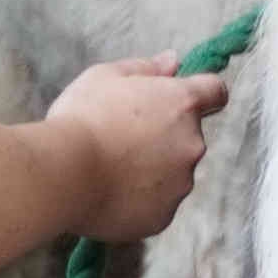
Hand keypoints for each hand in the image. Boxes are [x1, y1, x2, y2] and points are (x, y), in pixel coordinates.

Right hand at [44, 56, 228, 244]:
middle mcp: (192, 144)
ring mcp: (180, 184)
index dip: (202, 94)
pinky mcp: (163, 216)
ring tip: (109, 170)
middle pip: (188, 137)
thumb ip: (144, 68)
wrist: (62, 174)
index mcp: (181, 104)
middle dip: (163, 137)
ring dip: (152, 170)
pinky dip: (139, 200)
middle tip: (121, 139)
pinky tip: (108, 194)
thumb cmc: (81, 118)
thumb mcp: (104, 76)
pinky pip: (156, 205)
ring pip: (173, 174)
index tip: (179, 101)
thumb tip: (173, 61)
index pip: (215, 92)